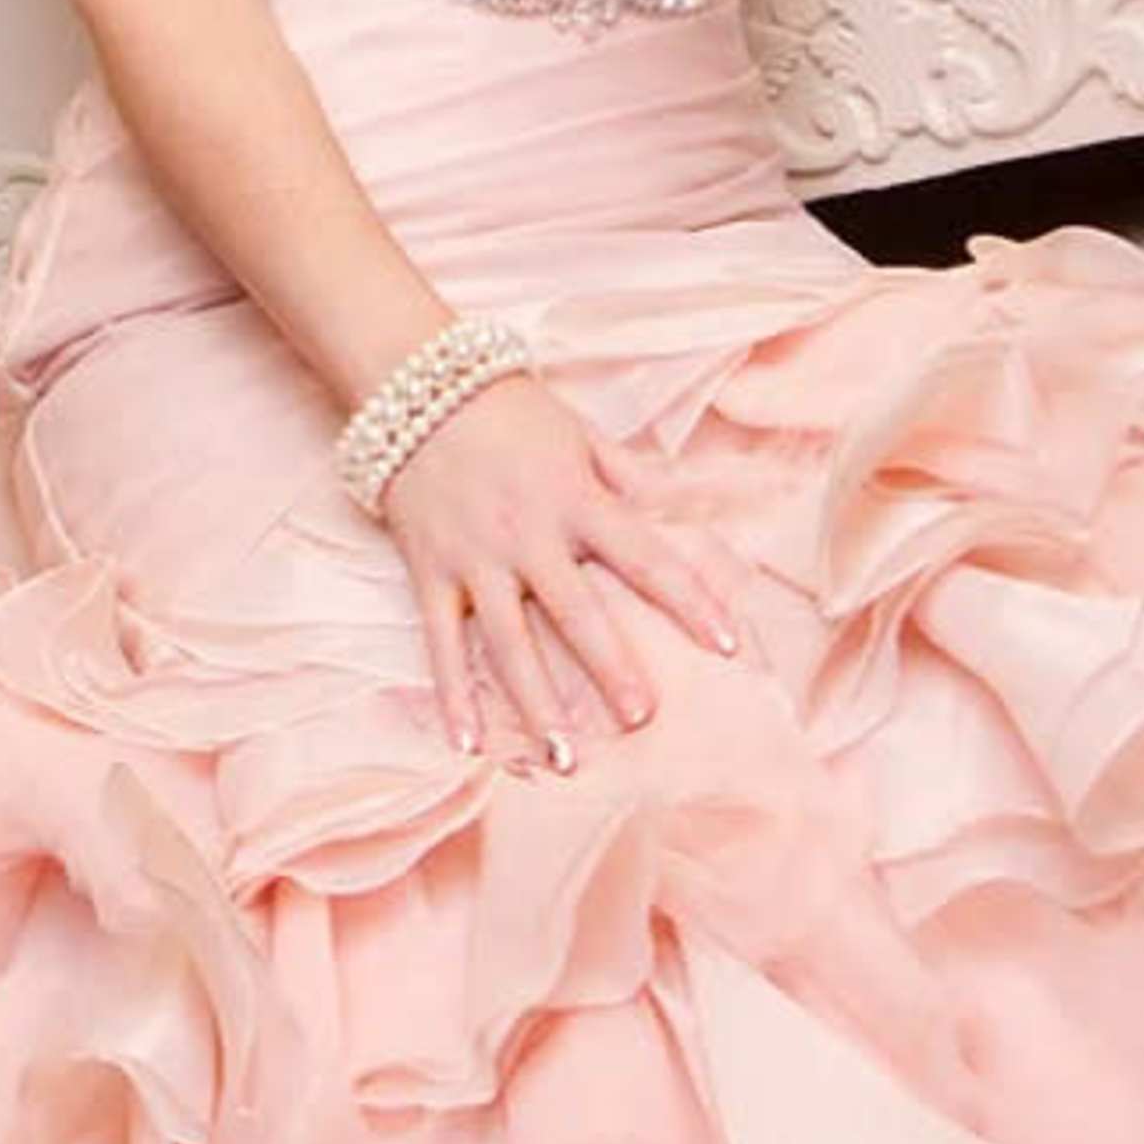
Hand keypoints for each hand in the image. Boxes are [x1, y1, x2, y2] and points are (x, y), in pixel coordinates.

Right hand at [371, 368, 747, 762]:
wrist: (416, 386)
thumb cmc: (512, 412)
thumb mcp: (582, 433)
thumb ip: (633, 477)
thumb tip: (688, 507)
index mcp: (577, 500)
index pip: (645, 557)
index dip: (689, 599)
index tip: (726, 644)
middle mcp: (529, 536)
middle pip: (576, 611)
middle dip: (611, 666)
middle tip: (641, 719)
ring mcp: (476, 559)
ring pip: (509, 641)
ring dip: (536, 701)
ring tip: (564, 757)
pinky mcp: (431, 572)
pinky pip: (441, 641)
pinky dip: (451, 694)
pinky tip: (467, 743)